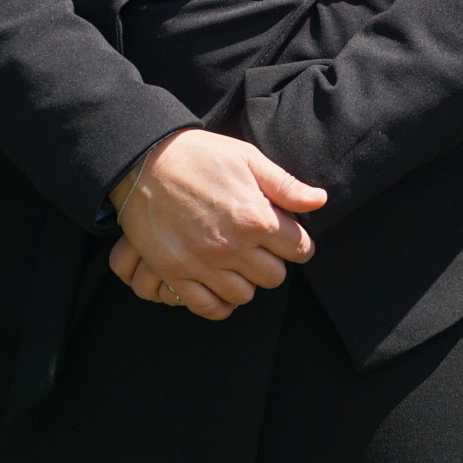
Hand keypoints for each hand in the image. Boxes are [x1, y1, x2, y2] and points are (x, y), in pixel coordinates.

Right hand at [105, 128, 324, 318]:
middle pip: (274, 276)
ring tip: (237, 263)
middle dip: (273, 262)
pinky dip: (219, 303)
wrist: (143, 162)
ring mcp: (203, 263)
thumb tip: (319, 201)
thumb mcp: (247, 158)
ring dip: (246, 281)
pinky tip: (219, 285)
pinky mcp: (176, 273)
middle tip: (259, 247)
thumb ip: (284, 184)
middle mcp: (233, 246)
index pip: (300, 249)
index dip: (298, 243)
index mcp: (255, 217)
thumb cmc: (198, 155)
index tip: (287, 237)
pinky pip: (208, 307)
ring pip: (244, 295)